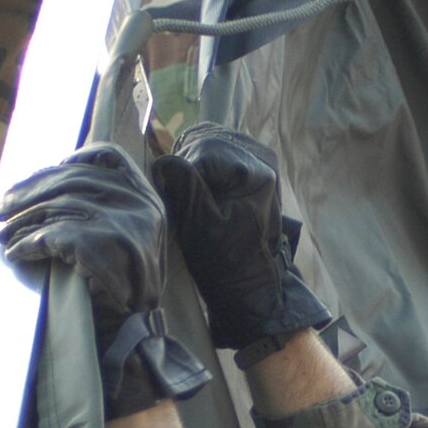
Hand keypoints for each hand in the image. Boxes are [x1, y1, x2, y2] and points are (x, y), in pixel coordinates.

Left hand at [0, 143, 206, 414]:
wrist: (134, 337)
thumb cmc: (118, 288)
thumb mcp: (120, 238)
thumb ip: (99, 207)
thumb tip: (45, 182)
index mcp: (147, 199)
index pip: (107, 157)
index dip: (71, 160)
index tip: (43, 173)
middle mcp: (143, 206)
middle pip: (73, 178)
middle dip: (28, 193)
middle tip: (0, 211)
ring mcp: (129, 225)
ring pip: (60, 205)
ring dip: (21, 221)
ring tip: (1, 236)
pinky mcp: (109, 247)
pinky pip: (55, 236)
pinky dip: (28, 244)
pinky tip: (16, 254)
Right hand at [151, 123, 330, 363]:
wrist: (248, 285)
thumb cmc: (227, 262)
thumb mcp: (201, 227)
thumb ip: (186, 189)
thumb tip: (165, 162)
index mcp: (257, 173)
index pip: (203, 151)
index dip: (186, 177)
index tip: (188, 206)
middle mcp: (262, 160)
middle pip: (204, 141)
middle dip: (188, 169)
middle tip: (192, 204)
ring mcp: (257, 161)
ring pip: (205, 143)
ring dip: (192, 168)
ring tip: (199, 202)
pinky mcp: (247, 167)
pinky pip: (212, 152)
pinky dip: (199, 168)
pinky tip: (202, 193)